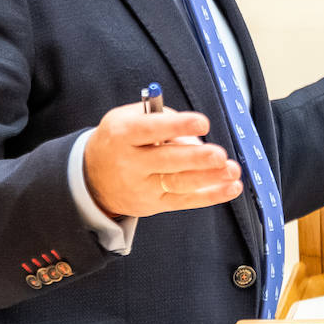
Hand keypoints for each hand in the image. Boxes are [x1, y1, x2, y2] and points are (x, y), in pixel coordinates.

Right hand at [83, 103, 242, 217]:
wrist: (92, 178)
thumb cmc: (118, 140)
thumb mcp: (127, 119)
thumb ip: (161, 118)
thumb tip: (194, 134)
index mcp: (123, 134)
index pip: (151, 129)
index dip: (177, 126)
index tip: (203, 123)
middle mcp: (130, 163)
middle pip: (166, 161)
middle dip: (196, 158)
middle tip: (220, 155)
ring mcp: (142, 187)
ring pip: (178, 183)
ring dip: (209, 178)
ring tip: (232, 171)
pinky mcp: (153, 204)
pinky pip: (185, 201)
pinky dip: (210, 195)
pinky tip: (230, 187)